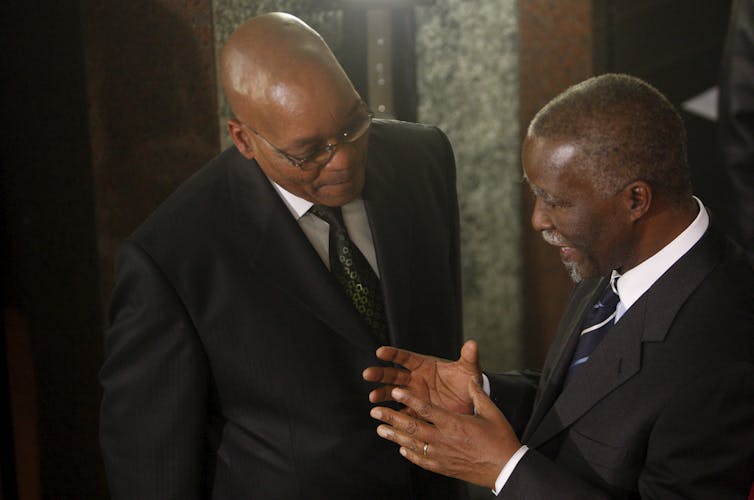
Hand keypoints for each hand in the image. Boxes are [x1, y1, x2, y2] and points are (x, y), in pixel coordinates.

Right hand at [363, 340, 481, 414]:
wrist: (471, 404)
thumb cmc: (467, 382)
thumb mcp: (469, 370)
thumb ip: (469, 358)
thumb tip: (473, 344)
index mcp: (425, 365)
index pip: (405, 358)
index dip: (393, 354)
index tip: (380, 351)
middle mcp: (416, 379)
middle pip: (394, 374)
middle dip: (380, 373)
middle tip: (368, 374)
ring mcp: (414, 395)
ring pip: (393, 393)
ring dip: (382, 394)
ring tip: (373, 398)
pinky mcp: (417, 411)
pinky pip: (402, 413)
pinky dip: (393, 415)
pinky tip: (384, 417)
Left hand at [370, 379, 520, 489]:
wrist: (506, 469)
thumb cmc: (500, 439)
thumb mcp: (491, 412)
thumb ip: (477, 394)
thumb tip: (470, 379)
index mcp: (454, 423)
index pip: (426, 409)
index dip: (409, 399)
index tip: (396, 391)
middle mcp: (443, 439)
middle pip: (412, 427)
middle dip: (391, 417)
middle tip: (376, 410)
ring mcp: (441, 455)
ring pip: (411, 444)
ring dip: (394, 436)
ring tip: (380, 428)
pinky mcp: (443, 467)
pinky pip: (421, 460)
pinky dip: (409, 453)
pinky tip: (400, 449)